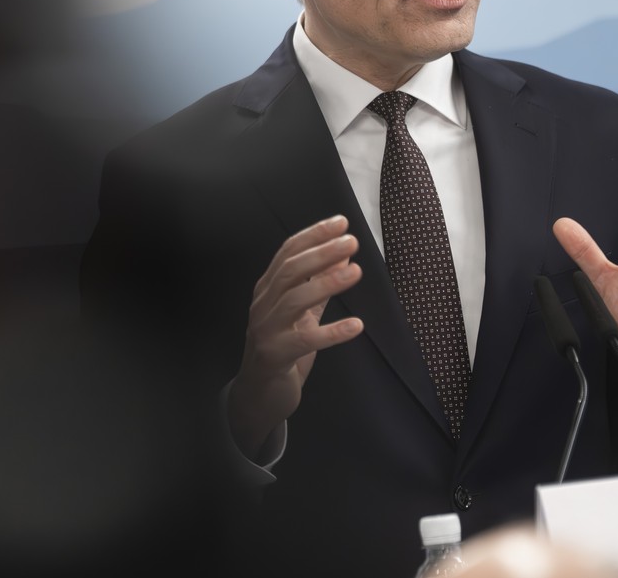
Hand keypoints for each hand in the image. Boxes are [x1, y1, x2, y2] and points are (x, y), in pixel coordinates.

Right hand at [227, 215, 363, 458]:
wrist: (260, 394)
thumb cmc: (284, 349)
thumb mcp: (303, 313)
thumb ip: (320, 285)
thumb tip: (343, 255)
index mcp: (268, 290)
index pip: (288, 253)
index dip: (313, 235)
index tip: (341, 223)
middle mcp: (263, 305)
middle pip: (290, 271)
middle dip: (321, 252)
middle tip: (351, 241)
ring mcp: (266, 330)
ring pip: (294, 300)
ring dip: (327, 283)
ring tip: (356, 271)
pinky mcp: (275, 356)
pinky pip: (304, 341)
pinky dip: (331, 332)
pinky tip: (356, 326)